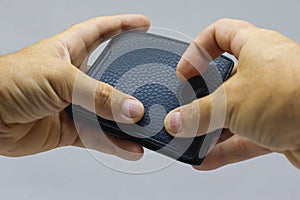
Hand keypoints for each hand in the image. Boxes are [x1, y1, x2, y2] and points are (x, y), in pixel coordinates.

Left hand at [0, 14, 149, 159]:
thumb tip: (131, 108)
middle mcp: (74, 76)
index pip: (102, 31)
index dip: (123, 26)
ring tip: (145, 125)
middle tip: (150, 84)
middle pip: (111, 75)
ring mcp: (73, 104)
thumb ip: (99, 95)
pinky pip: (98, 136)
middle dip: (131, 80)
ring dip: (126, 120)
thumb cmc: (7, 82)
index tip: (144, 25)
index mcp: (70, 50)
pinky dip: (115, 143)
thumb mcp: (60, 77)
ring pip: (108, 111)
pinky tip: (128, 147)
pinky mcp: (70, 128)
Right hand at [164, 18, 299, 169]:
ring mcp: (271, 101)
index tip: (185, 70)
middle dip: (203, 97)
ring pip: (234, 113)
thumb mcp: (232, 101)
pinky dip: (224, 148)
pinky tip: (207, 157)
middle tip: (188, 107)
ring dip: (212, 128)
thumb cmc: (297, 95)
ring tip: (193, 138)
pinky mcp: (277, 128)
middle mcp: (265, 71)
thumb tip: (177, 120)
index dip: (198, 49)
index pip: (220, 34)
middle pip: (224, 80)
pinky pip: (244, 137)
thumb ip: (198, 113)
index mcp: (255, 47)